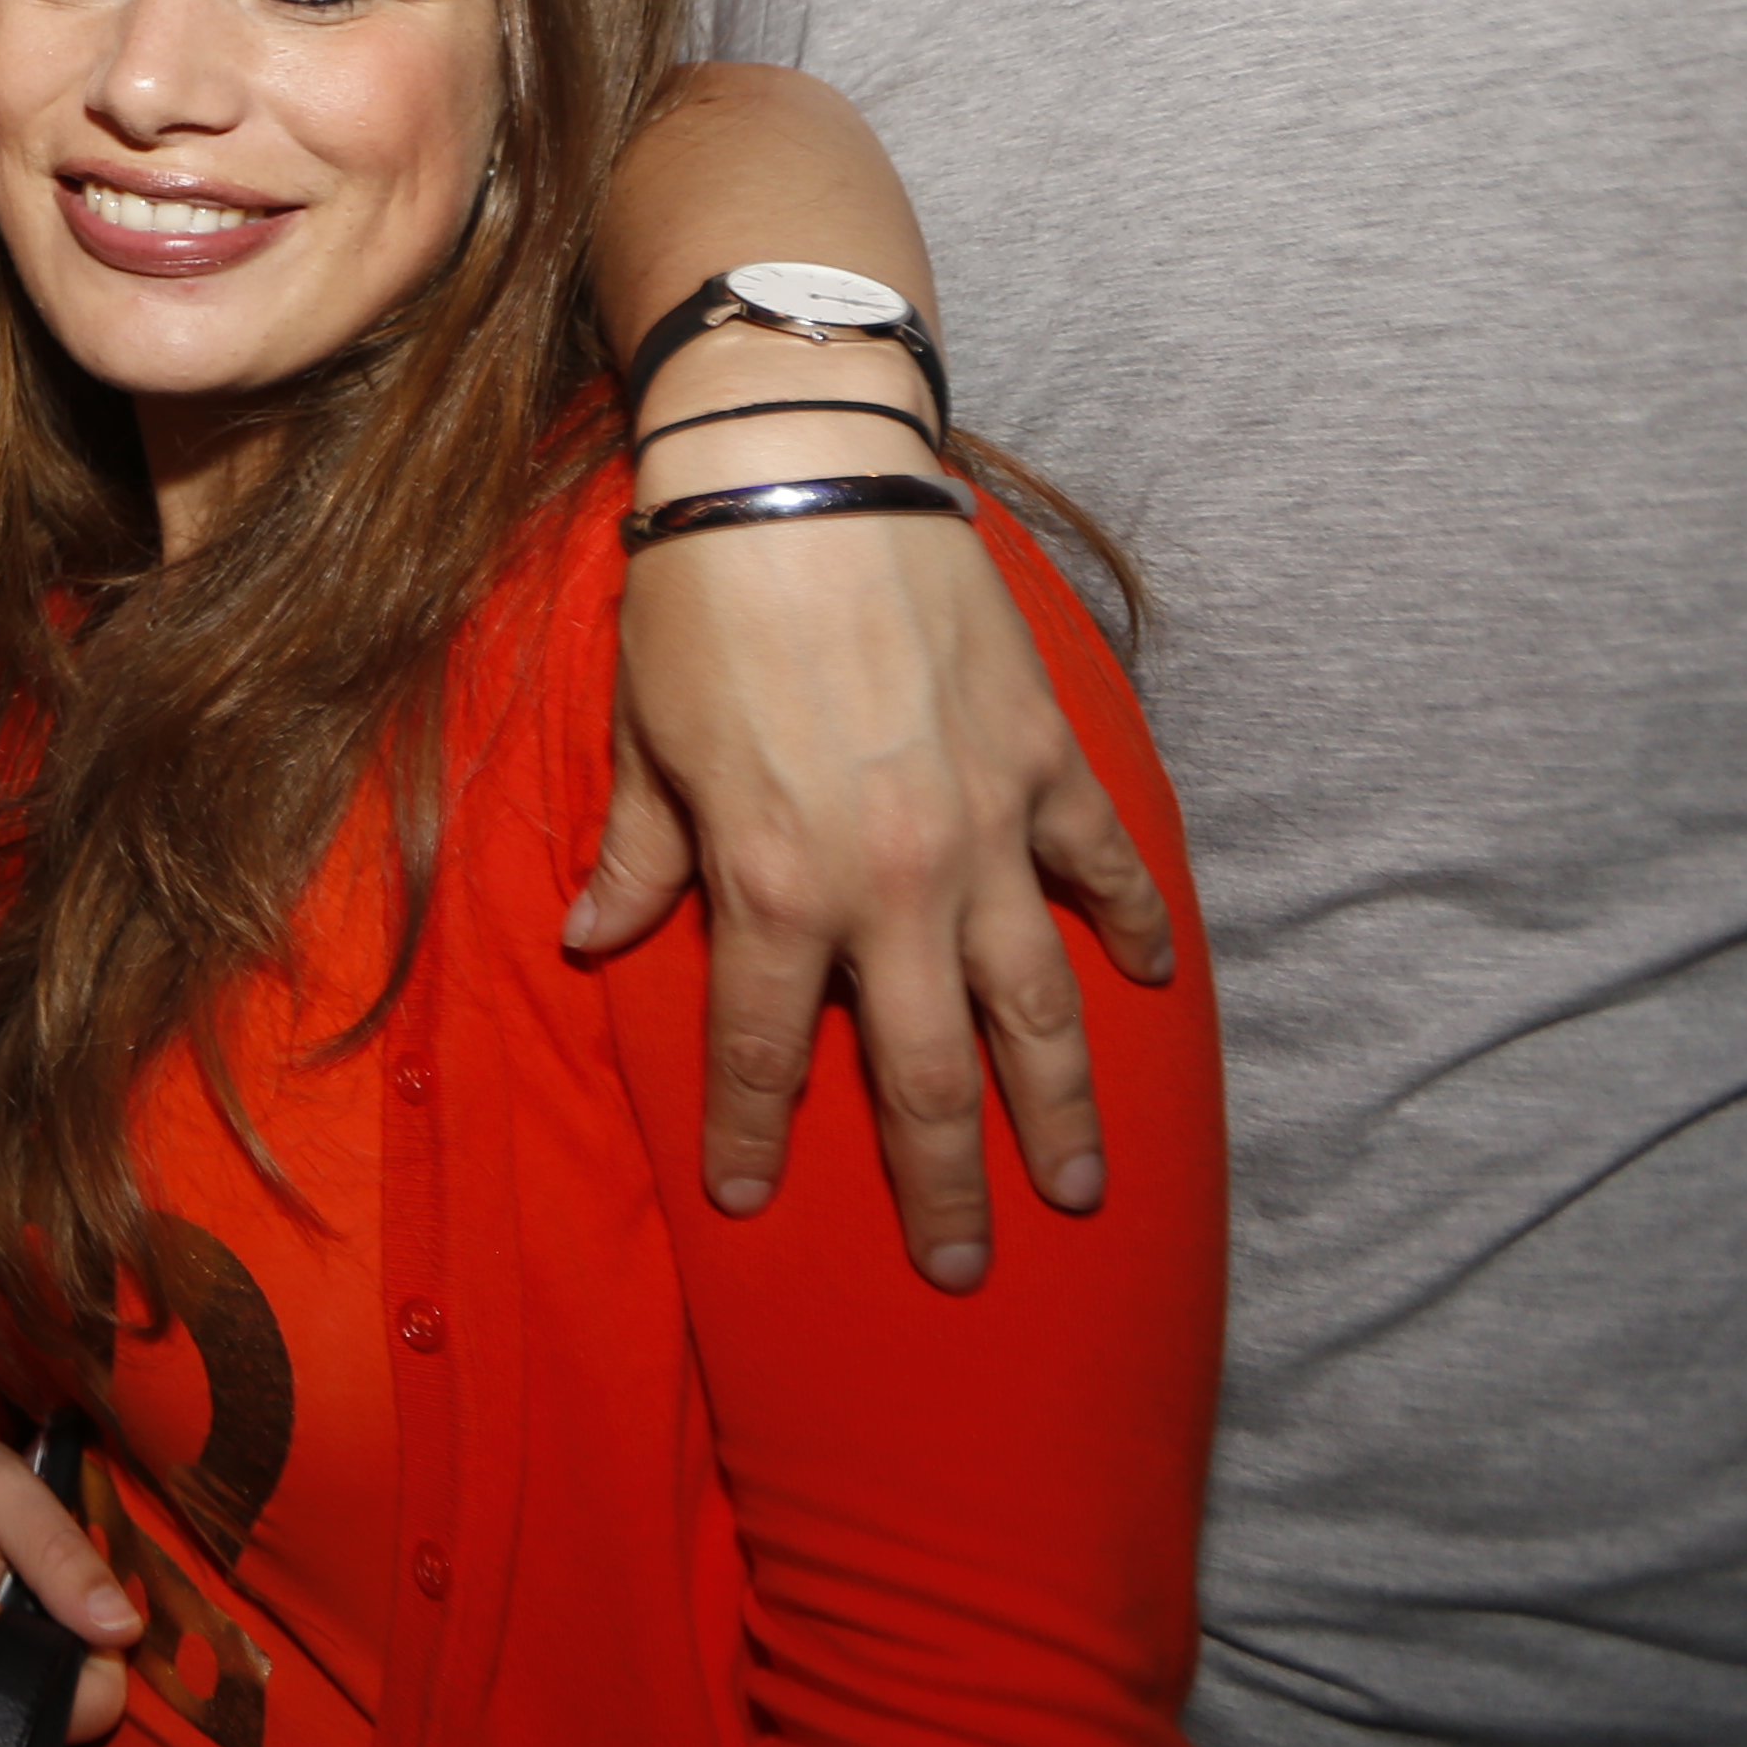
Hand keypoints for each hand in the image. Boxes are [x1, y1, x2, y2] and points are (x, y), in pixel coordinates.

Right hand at [0, 1421, 133, 1746]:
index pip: (54, 1706)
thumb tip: (122, 1629)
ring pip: (12, 1733)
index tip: (86, 1610)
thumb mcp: (10, 1489)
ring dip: (31, 1683)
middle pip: (34, 1724)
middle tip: (49, 1603)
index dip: (97, 1668)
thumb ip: (67, 1559)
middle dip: (65, 1673)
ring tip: (14, 1614)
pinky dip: (1, 1691)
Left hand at [577, 496, 1175, 1290]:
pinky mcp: (1045, 764)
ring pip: (1037, 1006)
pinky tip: (1148, 981)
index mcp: (774, 886)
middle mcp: (891, 885)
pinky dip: (1133, 926)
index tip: (750, 1201)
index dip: (754, 1134)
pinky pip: (1102, 869)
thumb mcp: (641, 740)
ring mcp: (983, 830)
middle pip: (924, 1075)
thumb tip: (598, 941)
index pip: (764, 1051)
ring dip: (1060, 1106)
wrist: (806, 477)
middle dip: (941, 1186)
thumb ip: (638, 855)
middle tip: (963, 1268)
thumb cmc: (698, 602)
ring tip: (1078, 1188)